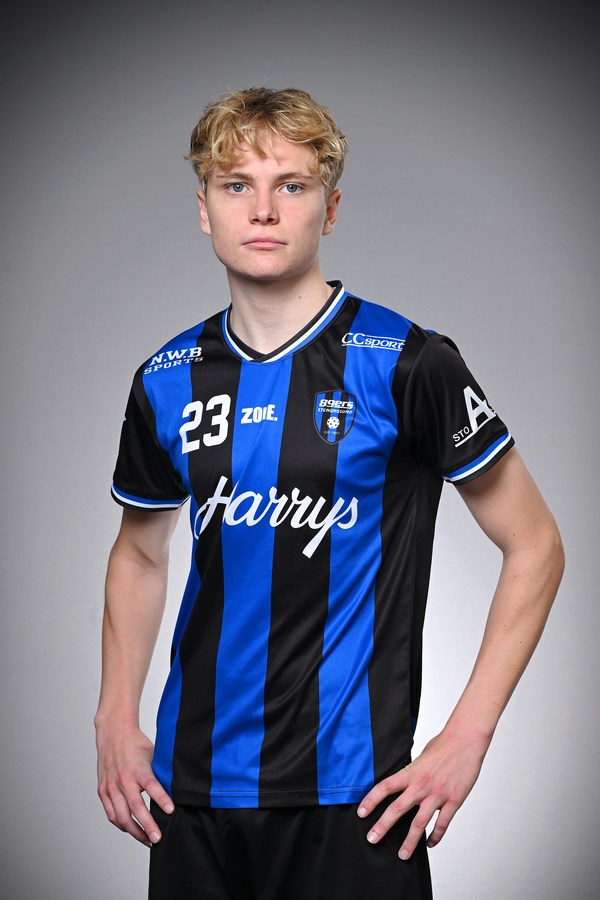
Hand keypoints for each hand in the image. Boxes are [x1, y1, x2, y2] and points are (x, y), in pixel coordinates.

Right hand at [96, 720, 173, 846]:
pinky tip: (131, 829)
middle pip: (135, 808)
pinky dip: (121, 824)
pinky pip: (111, 814)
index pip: (152, 786)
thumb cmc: (136, 744)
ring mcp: (111, 787)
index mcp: (138, 769)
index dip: (161, 799)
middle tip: (158, 838)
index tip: (171, 811)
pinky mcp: (103, 791)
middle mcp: (123, 780)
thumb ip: (160, 773)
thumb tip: (177, 789)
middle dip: (147, 826)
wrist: (113, 734)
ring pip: (121, 817)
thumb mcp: (153, 755)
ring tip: (147, 839)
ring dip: (134, 831)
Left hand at [357, 729, 488, 858]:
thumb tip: (402, 783)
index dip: (371, 800)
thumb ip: (411, 772)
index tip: (361, 813)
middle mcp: (421, 785)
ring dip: (410, 841)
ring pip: (419, 823)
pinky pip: (442, 824)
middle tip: (372, 839)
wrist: (465, 741)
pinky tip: (429, 843)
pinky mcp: (453, 801)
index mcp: (411, 772)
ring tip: (402, 855)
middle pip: (397, 808)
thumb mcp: (421, 757)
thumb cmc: (443, 746)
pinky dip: (435, 837)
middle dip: (383, 826)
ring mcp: (437, 794)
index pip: (385, 787)